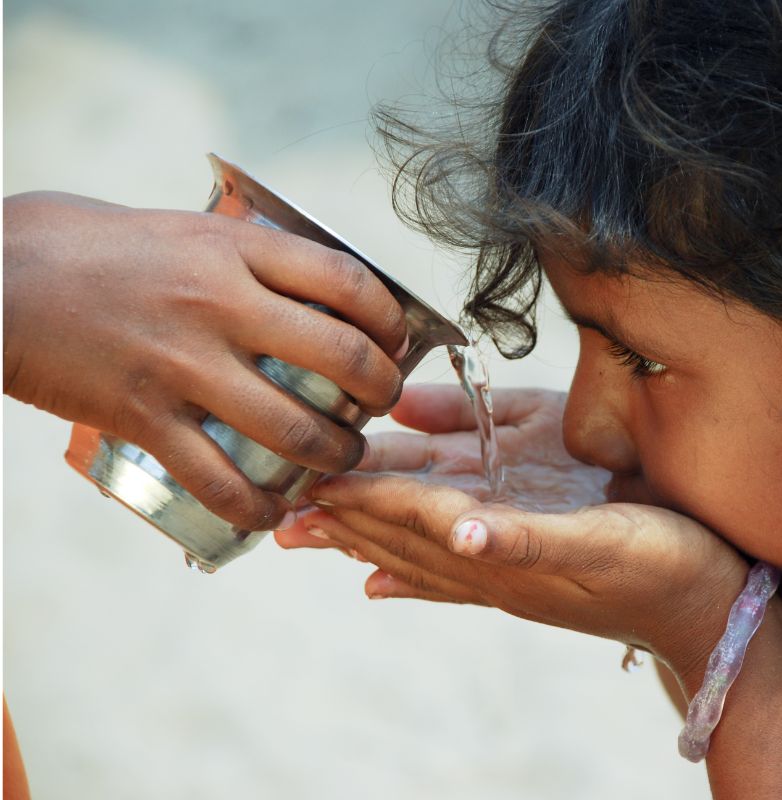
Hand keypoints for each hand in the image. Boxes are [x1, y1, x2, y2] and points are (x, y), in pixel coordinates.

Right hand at [3, 191, 407, 528]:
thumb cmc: (83, 245)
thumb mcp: (180, 228)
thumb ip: (244, 256)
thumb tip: (306, 283)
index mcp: (235, 250)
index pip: (350, 283)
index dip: (391, 320)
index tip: (394, 342)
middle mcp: (221, 306)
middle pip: (343, 358)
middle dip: (381, 392)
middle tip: (379, 406)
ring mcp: (183, 366)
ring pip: (295, 430)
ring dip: (336, 456)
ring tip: (342, 459)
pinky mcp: (144, 418)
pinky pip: (218, 481)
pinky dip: (257, 507)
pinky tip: (273, 511)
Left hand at [276, 385, 748, 675]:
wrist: (713, 613)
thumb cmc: (668, 569)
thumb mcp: (604, 543)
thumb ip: (528, 539)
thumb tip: (456, 529)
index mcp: (505, 550)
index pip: (413, 514)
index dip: (360, 494)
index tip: (304, 480)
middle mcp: (498, 568)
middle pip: (402, 538)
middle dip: (343, 520)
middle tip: (282, 511)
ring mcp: (513, 577)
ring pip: (421, 555)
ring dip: (366, 541)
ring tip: (318, 537)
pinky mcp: (533, 579)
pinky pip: (455, 576)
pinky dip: (413, 573)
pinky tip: (387, 579)